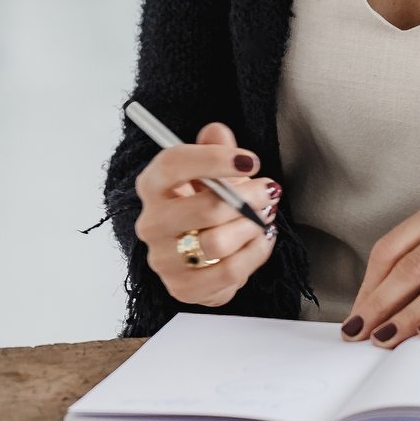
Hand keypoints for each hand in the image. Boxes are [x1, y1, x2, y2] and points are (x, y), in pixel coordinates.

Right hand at [133, 121, 279, 305]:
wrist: (194, 250)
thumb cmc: (202, 202)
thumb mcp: (208, 171)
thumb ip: (214, 148)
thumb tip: (217, 132)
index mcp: (152, 186)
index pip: (173, 165)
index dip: (215, 159)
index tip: (251, 161)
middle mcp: (151, 224)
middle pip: (206, 208)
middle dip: (249, 198)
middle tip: (269, 191)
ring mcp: (163, 260)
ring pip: (218, 243)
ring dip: (252, 227)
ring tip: (265, 216)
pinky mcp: (182, 288)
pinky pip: (228, 273)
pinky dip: (254, 254)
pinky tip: (261, 240)